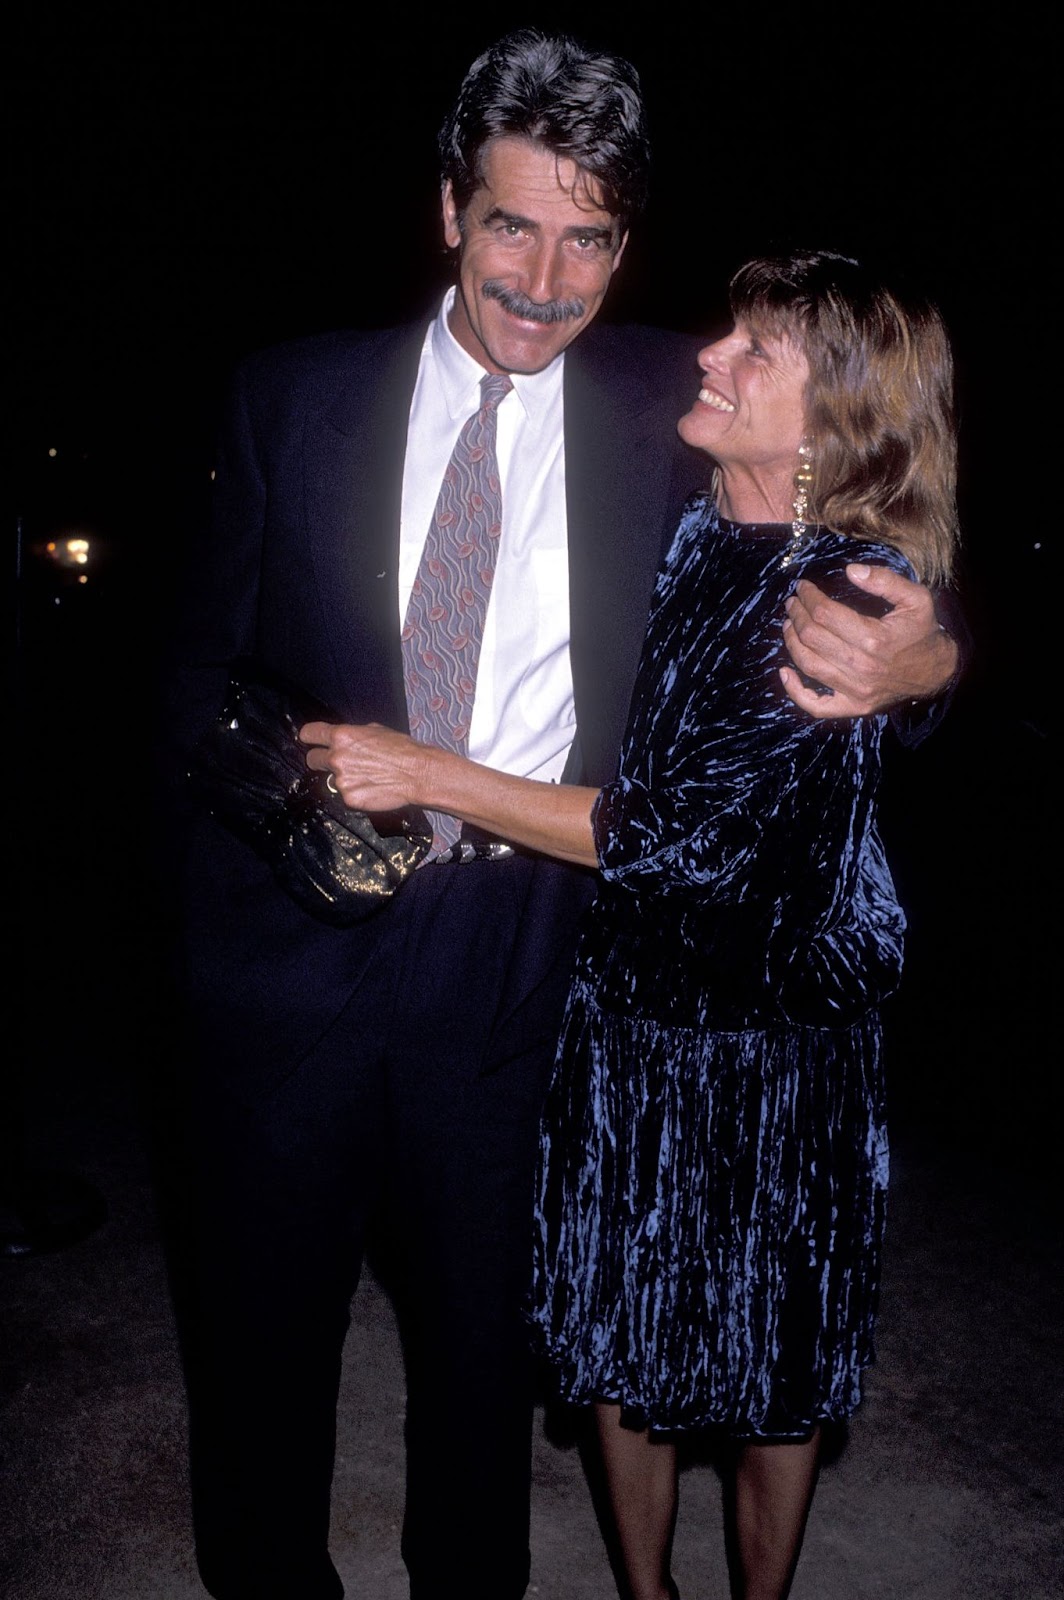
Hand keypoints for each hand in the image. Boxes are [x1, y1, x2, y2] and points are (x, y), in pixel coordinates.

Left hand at [298, 721, 429, 810]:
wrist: (417, 774)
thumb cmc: (401, 749)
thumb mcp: (374, 730)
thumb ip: (352, 735)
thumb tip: (343, 740)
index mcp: (341, 736)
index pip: (309, 734)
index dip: (308, 737)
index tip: (309, 741)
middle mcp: (336, 758)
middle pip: (312, 760)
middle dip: (320, 761)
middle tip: (338, 764)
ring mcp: (341, 781)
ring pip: (331, 780)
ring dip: (344, 779)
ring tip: (367, 777)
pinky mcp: (349, 799)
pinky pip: (346, 796)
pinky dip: (355, 793)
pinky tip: (371, 788)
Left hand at [779, 563, 958, 717]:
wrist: (938, 672)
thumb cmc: (923, 632)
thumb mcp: (916, 598)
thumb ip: (885, 580)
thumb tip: (850, 570)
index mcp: (873, 638)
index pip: (824, 613)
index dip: (808, 597)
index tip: (802, 587)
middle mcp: (860, 667)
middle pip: (812, 637)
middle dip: (796, 615)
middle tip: (793, 603)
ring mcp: (855, 691)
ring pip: (808, 664)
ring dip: (791, 642)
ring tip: (788, 624)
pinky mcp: (853, 707)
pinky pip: (815, 705)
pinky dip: (794, 691)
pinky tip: (784, 672)